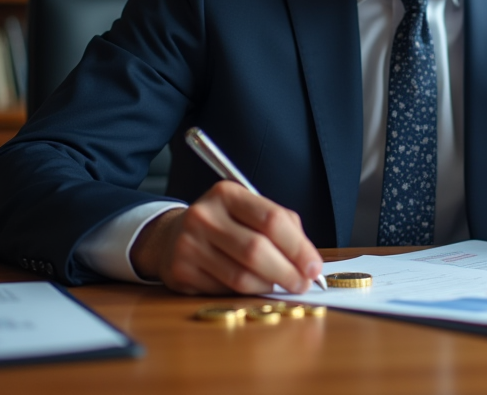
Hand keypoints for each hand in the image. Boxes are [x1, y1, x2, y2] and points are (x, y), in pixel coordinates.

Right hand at [130, 180, 323, 294]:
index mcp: (227, 194)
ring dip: (269, 286)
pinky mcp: (181, 272)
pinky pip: (225, 290)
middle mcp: (204, 216)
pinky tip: (253, 288)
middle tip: (303, 284)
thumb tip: (310, 262)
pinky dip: (246, 293)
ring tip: (282, 286)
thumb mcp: (250, 212)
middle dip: (288, 272)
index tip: (315, 267)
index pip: (271, 219)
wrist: (171, 237)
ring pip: (241, 276)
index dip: (298, 247)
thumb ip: (282, 228)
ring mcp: (189, 244)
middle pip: (256, 250)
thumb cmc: (225, 225)